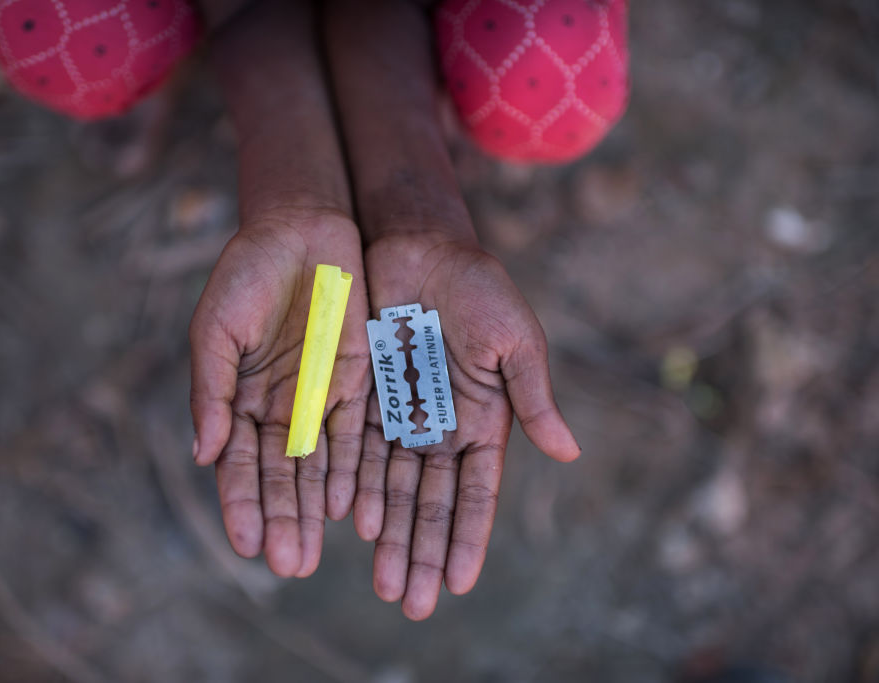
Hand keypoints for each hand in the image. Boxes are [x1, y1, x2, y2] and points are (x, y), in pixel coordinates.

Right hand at [189, 210, 369, 576]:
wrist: (302, 229)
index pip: (237, 463)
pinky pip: (354, 435)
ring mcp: (318, 397)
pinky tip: (343, 509)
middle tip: (289, 566)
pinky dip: (348, 472)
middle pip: (279, 475)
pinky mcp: (357, 381)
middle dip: (282, 519)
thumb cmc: (247, 273)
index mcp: (238, 397)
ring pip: (317, 466)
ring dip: (312, 510)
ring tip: (311, 556)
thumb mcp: (217, 327)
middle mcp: (279, 407)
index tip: (247, 544)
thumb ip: (211, 390)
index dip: (240, 503)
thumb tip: (201, 453)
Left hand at [354, 232, 579, 618]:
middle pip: (431, 504)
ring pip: (393, 489)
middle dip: (423, 554)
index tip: (458, 584)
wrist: (418, 245)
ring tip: (384, 583)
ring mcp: (401, 417)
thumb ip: (533, 397)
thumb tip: (570, 454)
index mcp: (483, 421)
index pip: (476, 493)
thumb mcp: (514, 339)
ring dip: (390, 537)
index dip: (468, 538)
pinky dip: (357, 488)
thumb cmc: (477, 287)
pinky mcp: (364, 399)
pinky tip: (352, 524)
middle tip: (412, 604)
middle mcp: (441, 429)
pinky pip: (359, 453)